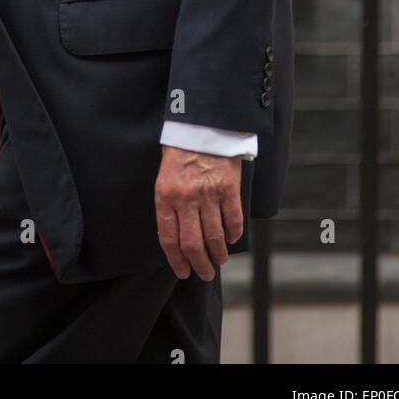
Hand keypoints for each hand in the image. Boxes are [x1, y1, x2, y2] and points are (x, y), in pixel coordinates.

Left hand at [155, 146, 243, 280]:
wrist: (201, 125)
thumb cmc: (181, 153)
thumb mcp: (165, 178)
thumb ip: (169, 206)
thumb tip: (176, 239)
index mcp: (165, 196)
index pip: (169, 239)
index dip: (176, 261)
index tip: (183, 272)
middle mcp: (186, 198)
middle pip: (193, 244)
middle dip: (199, 265)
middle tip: (204, 273)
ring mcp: (209, 193)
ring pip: (215, 237)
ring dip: (218, 254)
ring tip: (219, 259)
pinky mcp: (229, 188)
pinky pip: (233, 221)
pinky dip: (234, 235)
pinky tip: (231, 238)